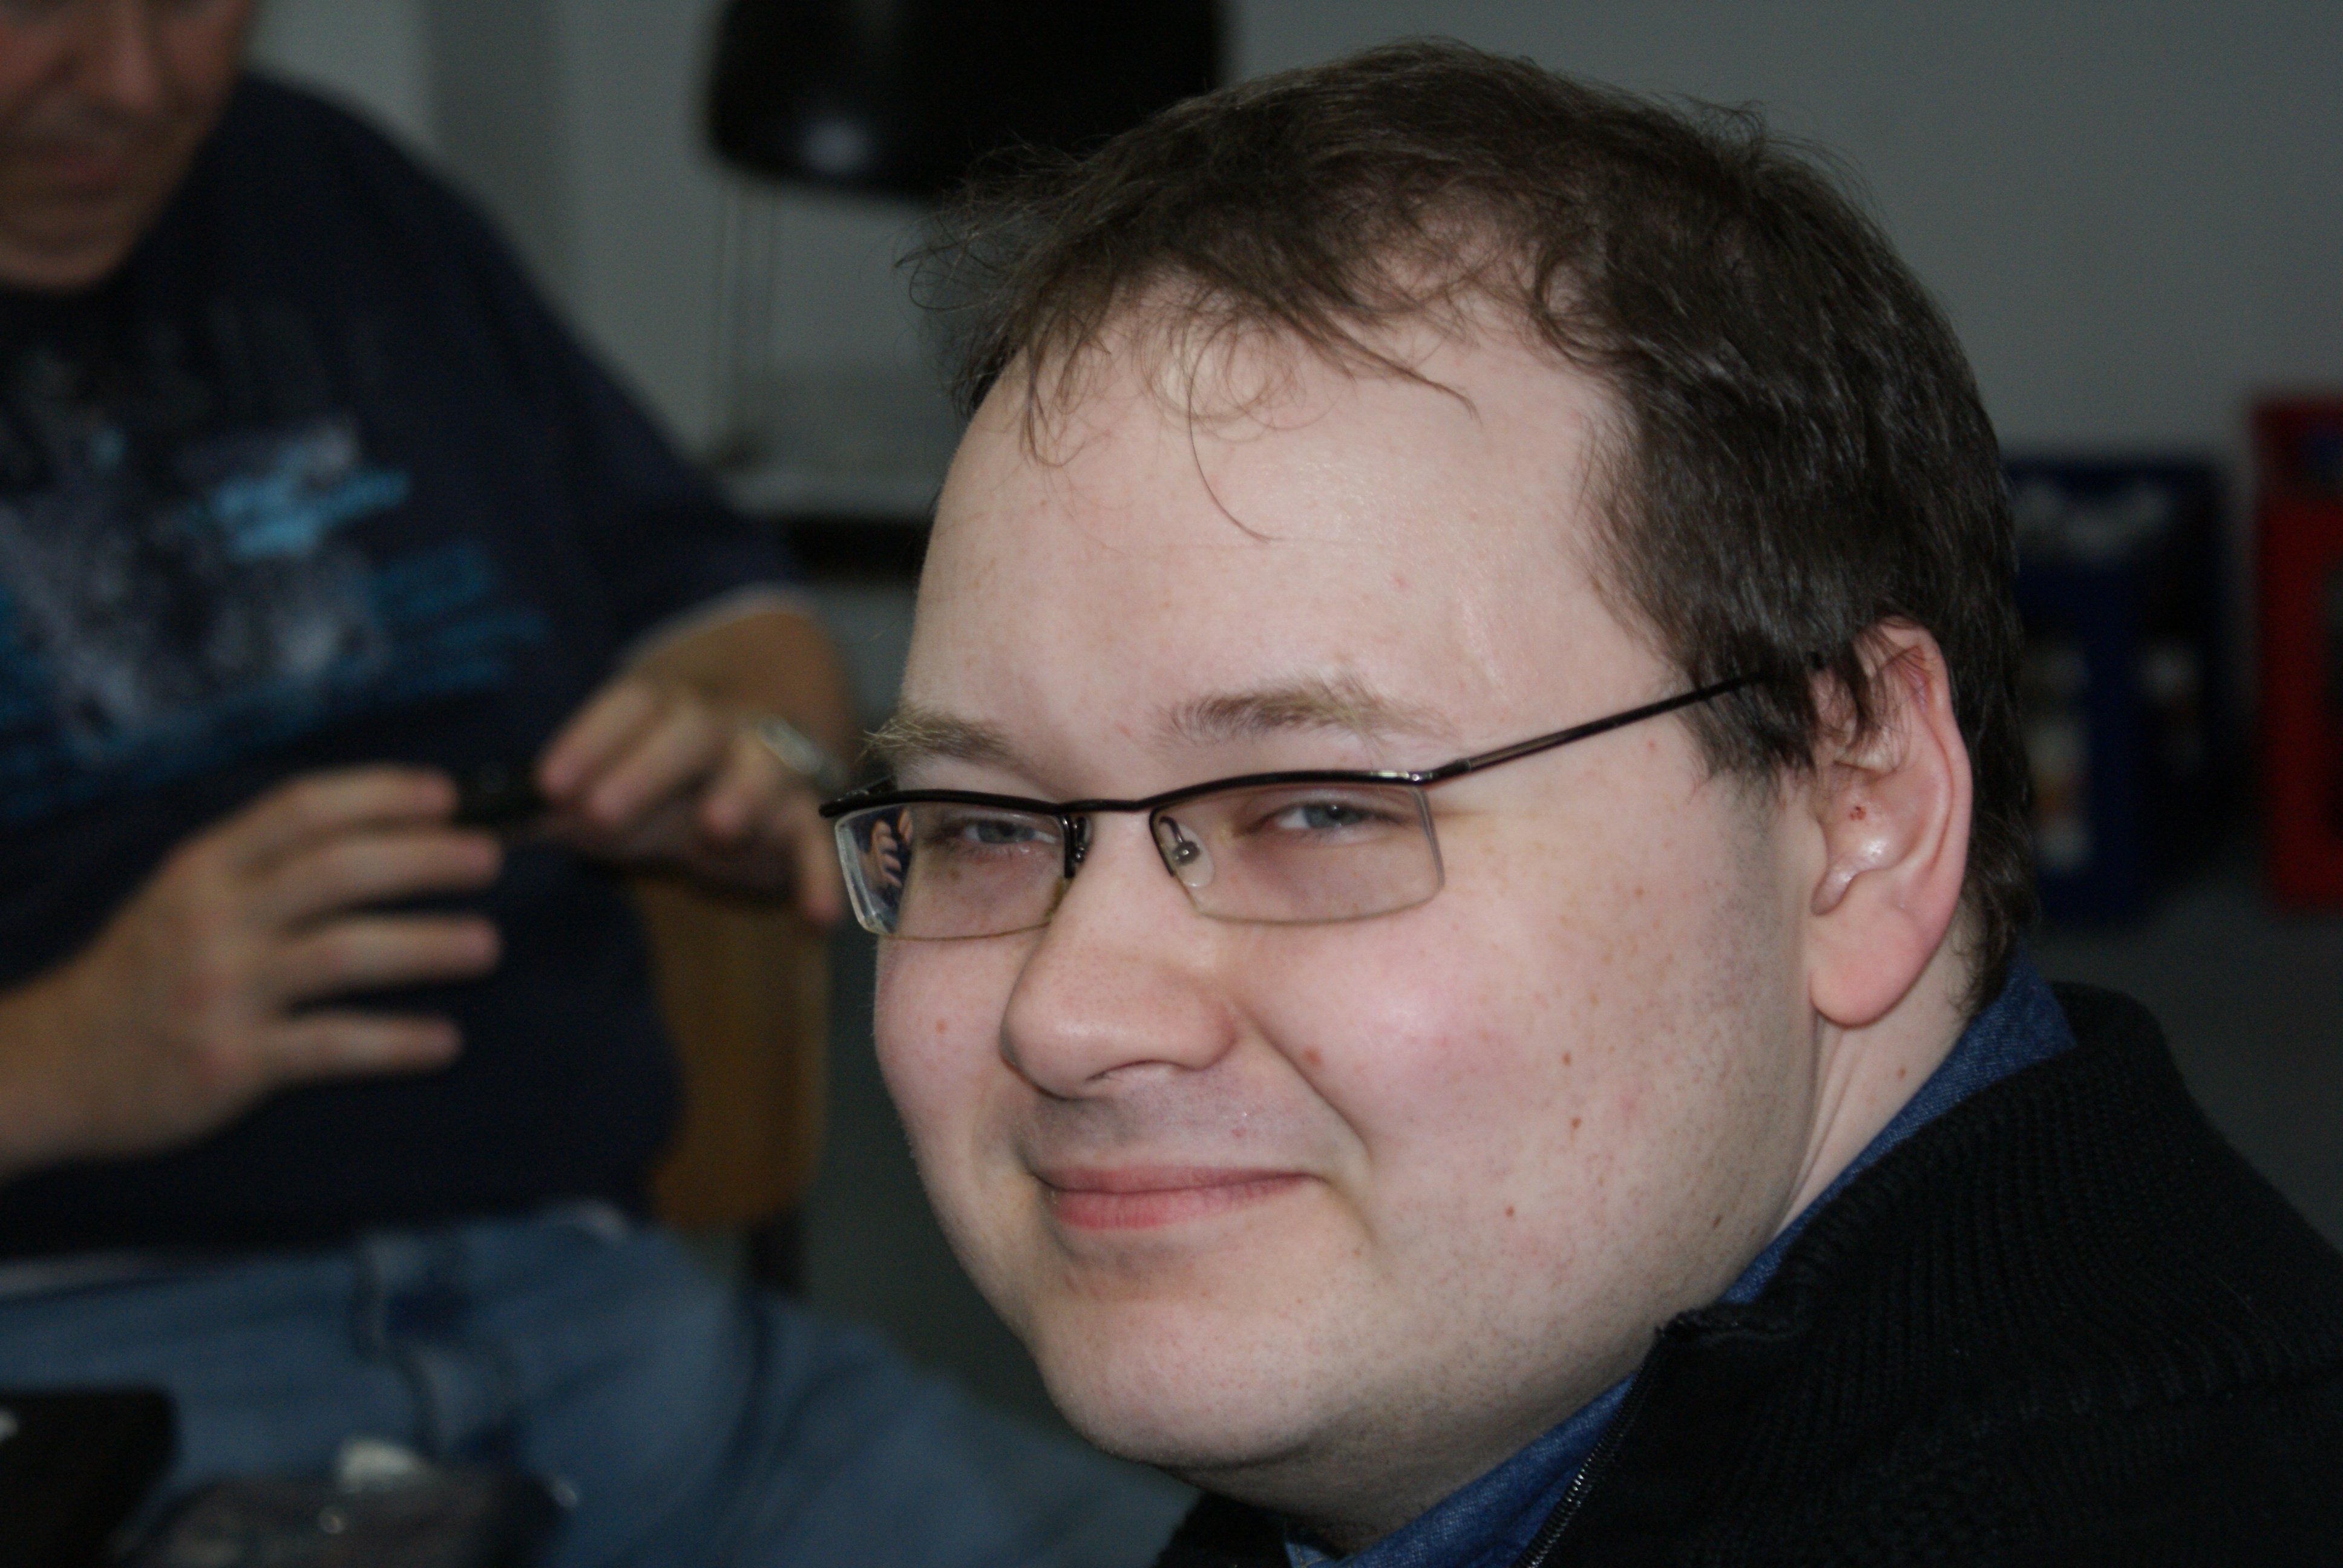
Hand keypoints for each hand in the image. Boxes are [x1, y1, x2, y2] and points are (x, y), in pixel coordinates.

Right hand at [0, 767, 503, 1178]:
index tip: (447, 795)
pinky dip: (395, 1042)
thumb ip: (261, 866)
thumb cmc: (143, 974)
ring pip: (344, 954)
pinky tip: (444, 1042)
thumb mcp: (182, 898)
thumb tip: (378, 831)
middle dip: (424, 858)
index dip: (381, 795)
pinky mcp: (230, 1062)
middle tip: (489, 859)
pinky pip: (330, 1046)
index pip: (302, 809)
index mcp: (203, 868)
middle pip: (337, 871)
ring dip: (426, 946)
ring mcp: (221, 991)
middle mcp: (213, 919)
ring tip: (485, 945)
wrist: (52, 1067)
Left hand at [534, 674, 844, 923]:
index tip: (545, 786)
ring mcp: (774, 771)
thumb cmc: (668, 775)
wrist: (771, 740)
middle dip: (646, 771)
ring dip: (744, 796)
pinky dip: (825, 879)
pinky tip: (817, 920)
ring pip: (767, 770)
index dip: (587, 740)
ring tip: (718, 828)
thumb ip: (574, 805)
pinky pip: (823, 845)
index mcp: (669, 707)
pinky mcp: (809, 824)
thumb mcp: (619, 780)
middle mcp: (726, 727)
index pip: (629, 706)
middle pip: (691, 732)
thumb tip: (512, 827)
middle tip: (600, 814)